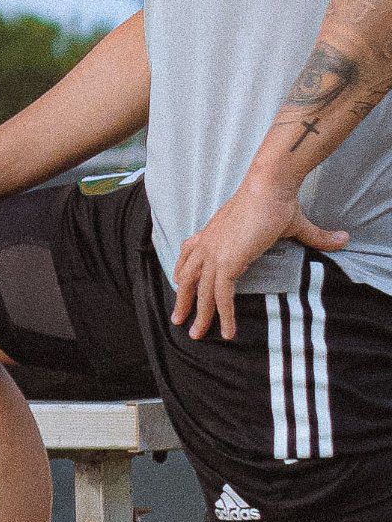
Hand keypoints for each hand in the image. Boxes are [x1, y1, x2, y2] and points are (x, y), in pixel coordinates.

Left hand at [174, 176, 344, 340]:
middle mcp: (207, 244)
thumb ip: (314, 237)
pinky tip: (227, 331)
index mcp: (212, 233)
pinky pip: (221, 296)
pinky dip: (224, 315)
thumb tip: (342, 239)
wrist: (271, 188)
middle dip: (184, 301)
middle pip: (188, 278)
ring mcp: (214, 254)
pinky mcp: (227, 263)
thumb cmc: (278, 201)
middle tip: (179, 320)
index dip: (183, 271)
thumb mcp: (291, 225)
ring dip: (200, 315)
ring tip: (196, 334)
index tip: (179, 285)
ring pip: (201, 292)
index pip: (189, 255)